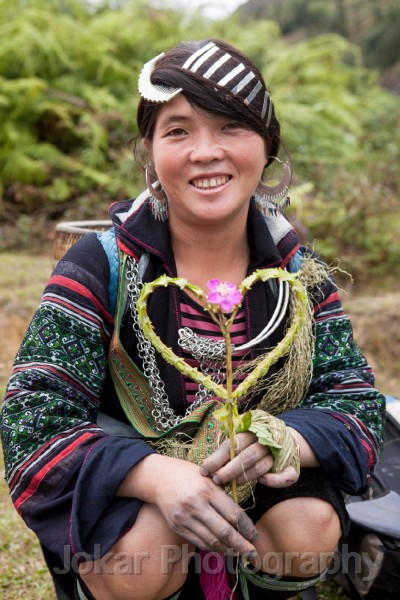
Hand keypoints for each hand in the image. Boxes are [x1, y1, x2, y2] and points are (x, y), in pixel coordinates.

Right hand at [119, 454, 257, 557]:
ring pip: (212, 540)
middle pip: (224, 532)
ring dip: (228, 549)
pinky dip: (213, 547)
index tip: (255, 536)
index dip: (247, 528)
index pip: (233, 514)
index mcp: (208, 489)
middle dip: (241, 545)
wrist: (159, 478)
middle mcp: (196, 504)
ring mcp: (185, 517)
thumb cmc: (189, 475)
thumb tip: (242, 519)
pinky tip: (221, 547)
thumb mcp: (208, 478)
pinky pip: (199, 542)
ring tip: (238, 552)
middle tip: (253, 554)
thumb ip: (223, 496)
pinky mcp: (177, 527)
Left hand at [200, 432, 298, 487]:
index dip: (217, 458)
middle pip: (247, 456)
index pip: (232, 444)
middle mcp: (266, 440)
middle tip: (216, 480)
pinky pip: (285, 476)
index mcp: (251, 430)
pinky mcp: (291, 465)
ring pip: (260, 467)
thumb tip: (207, 466)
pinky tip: (261, 482)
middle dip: (229, 470)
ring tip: (230, 485)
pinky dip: (273, 481)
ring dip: (244, 478)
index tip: (204, 470)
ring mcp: (279, 452)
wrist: (285, 438)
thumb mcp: (240, 438)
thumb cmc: (253, 442)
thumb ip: (227, 448)